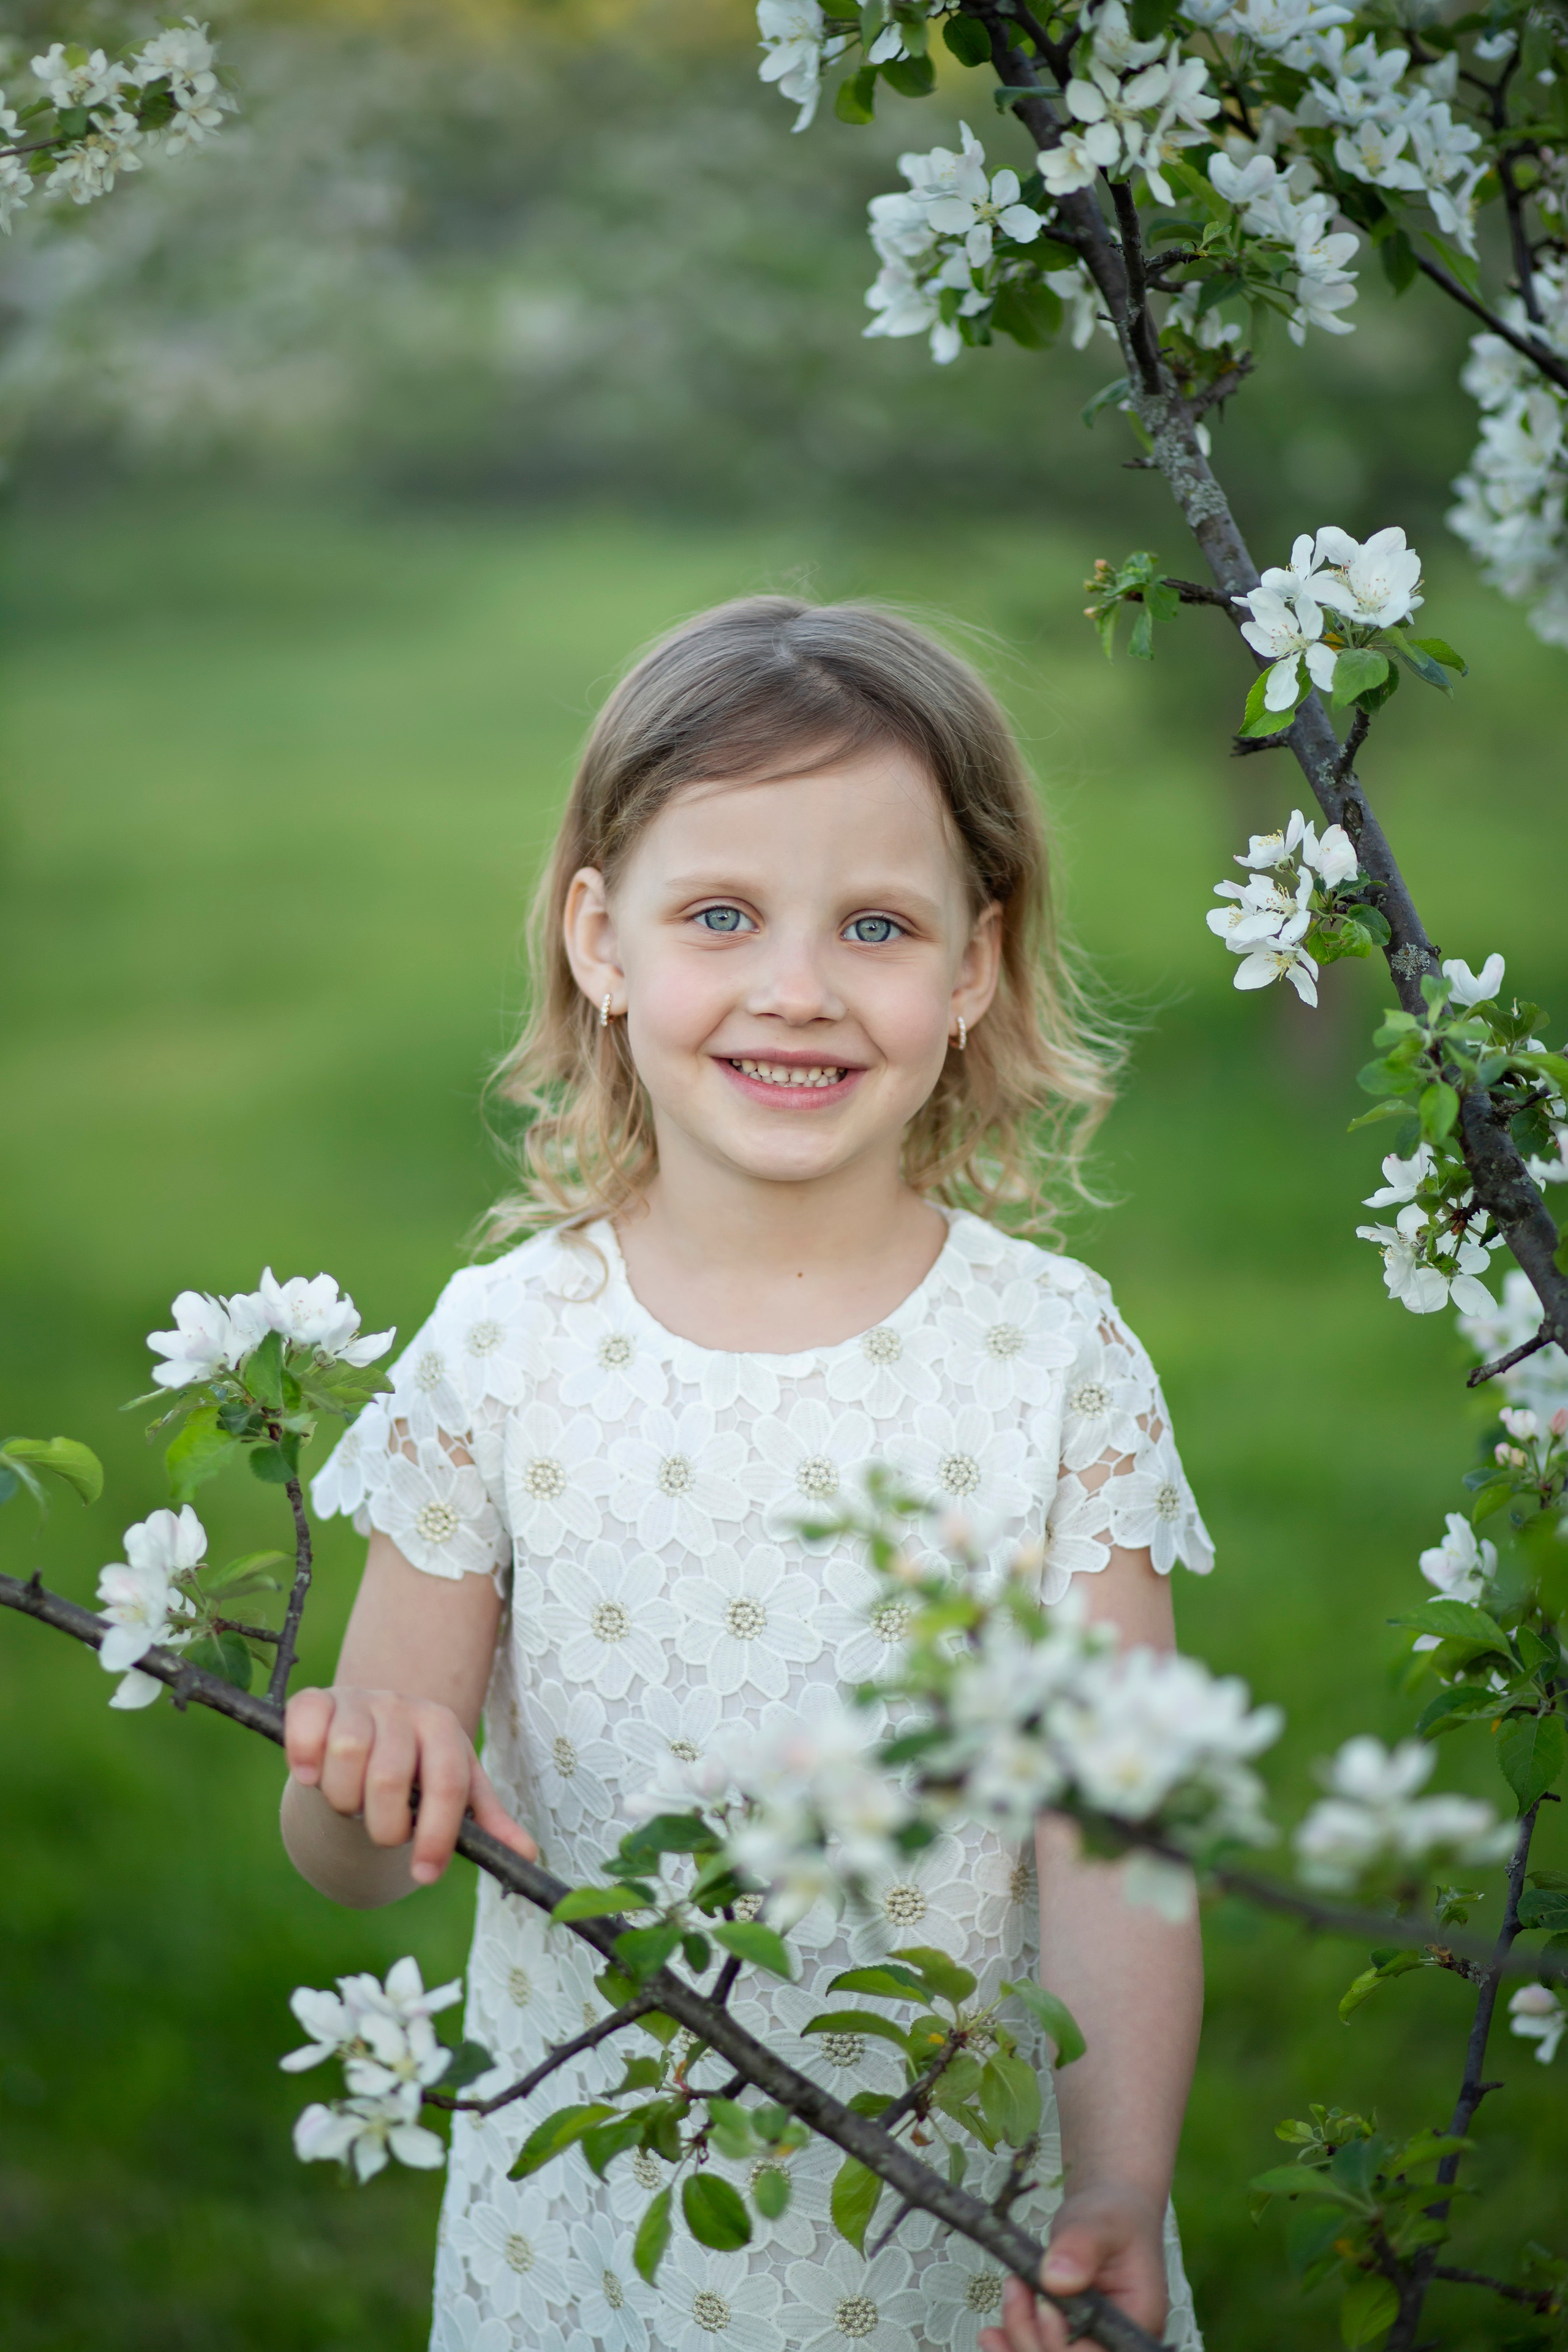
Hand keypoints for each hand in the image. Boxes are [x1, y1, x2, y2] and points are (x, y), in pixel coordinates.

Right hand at [284, 1684, 537, 1885]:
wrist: (370, 1729)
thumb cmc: (417, 1768)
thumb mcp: (456, 1788)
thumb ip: (486, 1821)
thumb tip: (526, 1854)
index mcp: (444, 1728)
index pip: (447, 1784)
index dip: (436, 1835)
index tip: (425, 1875)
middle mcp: (403, 1707)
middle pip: (390, 1776)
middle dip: (383, 1825)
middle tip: (382, 1829)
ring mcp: (358, 1700)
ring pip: (347, 1753)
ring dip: (343, 1799)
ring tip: (351, 1802)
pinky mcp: (316, 1701)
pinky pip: (306, 1725)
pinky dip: (303, 1758)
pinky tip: (310, 1778)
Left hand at [977, 2183, 1168, 2351]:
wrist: (1107, 2210)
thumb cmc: (1112, 2213)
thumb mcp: (1101, 2220)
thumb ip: (1081, 2247)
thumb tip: (1055, 2280)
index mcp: (1138, 2320)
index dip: (1063, 2341)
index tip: (1043, 2303)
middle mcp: (1115, 2341)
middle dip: (1032, 2335)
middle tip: (1016, 2286)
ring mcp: (1091, 2342)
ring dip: (1019, 2335)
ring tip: (1010, 2289)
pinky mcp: (1067, 2338)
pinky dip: (1011, 2346)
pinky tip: (992, 2334)